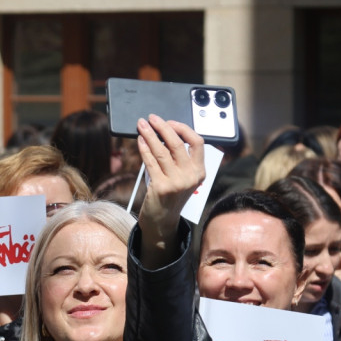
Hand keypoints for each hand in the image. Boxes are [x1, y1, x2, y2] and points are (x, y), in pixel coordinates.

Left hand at [135, 115, 205, 267]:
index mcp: (200, 172)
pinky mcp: (161, 187)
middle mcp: (191, 176)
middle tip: (152, 118)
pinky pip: (151, 162)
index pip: (198, 142)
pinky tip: (140, 140)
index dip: (183, 129)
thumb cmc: (170, 196)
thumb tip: (164, 133)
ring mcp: (177, 182)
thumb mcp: (182, 178)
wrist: (162, 221)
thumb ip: (179, 159)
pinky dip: (144, 148)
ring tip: (141, 125)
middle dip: (163, 127)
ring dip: (150, 135)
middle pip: (178, 143)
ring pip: (162, 151)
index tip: (170, 122)